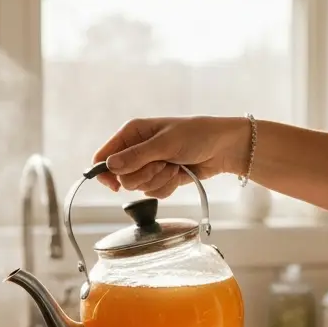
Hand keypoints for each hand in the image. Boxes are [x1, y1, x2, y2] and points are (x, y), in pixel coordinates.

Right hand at [92, 116, 251, 196]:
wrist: (223, 148)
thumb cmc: (197, 135)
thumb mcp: (165, 143)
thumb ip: (136, 156)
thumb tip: (110, 166)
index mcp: (131, 133)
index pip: (104, 156)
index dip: (105, 173)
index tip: (115, 185)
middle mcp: (136, 150)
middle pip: (121, 177)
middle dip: (143, 175)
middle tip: (161, 165)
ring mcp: (148, 165)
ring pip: (137, 187)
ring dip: (158, 180)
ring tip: (174, 166)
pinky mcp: (159, 178)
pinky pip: (153, 193)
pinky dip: (167, 186)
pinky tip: (179, 174)